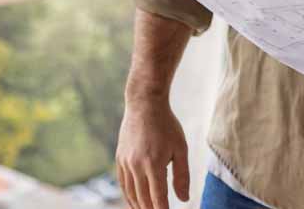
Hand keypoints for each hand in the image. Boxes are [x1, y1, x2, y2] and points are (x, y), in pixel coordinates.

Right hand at [116, 94, 189, 208]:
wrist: (144, 104)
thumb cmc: (167, 125)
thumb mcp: (180, 148)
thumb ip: (182, 175)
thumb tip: (183, 199)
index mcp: (154, 163)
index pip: (158, 197)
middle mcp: (136, 165)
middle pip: (143, 199)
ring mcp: (126, 162)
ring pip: (131, 194)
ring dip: (139, 207)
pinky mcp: (119, 158)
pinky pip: (123, 183)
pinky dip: (129, 196)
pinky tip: (136, 202)